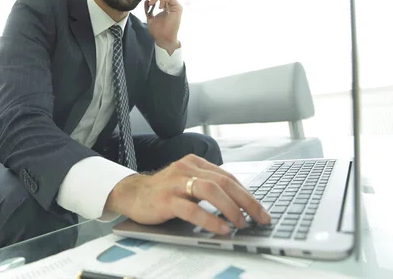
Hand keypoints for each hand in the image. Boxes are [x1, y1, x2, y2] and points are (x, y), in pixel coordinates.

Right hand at [105, 154, 270, 234]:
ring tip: (241, 224)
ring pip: (211, 190)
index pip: (228, 177)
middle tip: (260, 218)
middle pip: (224, 182)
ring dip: (231, 208)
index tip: (260, 210)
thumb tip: (239, 205)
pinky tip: (221, 229)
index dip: (247, 194)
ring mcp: (176, 183)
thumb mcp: (187, 182)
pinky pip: (192, 209)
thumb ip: (208, 187)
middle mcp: (187, 168)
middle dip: (246, 201)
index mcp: (195, 163)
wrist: (132, 194)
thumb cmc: (163, 191)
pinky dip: (210, 219)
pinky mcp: (166, 199)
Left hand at [144, 0, 181, 53]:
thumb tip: (146, 0)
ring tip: (152, 3)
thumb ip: (148, 9)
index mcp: (167, 5)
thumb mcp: (150, 17)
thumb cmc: (158, 31)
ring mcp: (176, 5)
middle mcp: (172, 4)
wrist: (163, 39)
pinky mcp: (178, 8)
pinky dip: (162, 0)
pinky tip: (159, 7)